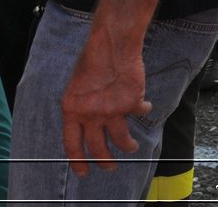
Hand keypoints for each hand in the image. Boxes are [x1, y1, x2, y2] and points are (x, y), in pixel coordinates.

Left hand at [61, 29, 152, 173]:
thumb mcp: (76, 87)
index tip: (83, 172)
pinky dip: (144, 109)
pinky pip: (140, 112)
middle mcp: (90, 115)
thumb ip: (81, 106)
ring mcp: (112, 111)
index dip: (77, 161)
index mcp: (71, 110)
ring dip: (128, 145)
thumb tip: (88, 121)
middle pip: (98, 147)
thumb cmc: (92, 59)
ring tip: (132, 148)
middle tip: (110, 167)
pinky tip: (145, 106)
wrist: (111, 45)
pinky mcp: (131, 103)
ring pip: (121, 138)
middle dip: (105, 161)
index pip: (72, 144)